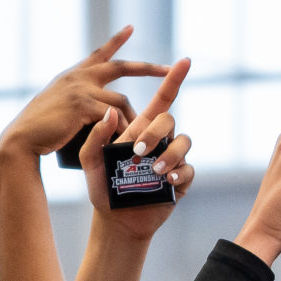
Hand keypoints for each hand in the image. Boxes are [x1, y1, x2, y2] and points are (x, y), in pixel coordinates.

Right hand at [0, 27, 172, 163]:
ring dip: (133, 118)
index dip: (116, 40)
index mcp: (73, 75)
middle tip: (169, 69)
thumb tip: (98, 110)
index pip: (99, 53)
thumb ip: (78, 102)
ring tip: (142, 134)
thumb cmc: (40, 131)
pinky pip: (113, 115)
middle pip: (120, 66)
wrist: (22, 139)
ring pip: (120, 100)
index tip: (131, 28)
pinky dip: (122, 128)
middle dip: (147, 68)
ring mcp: (80, 89)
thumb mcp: (60, 107)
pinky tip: (128, 138)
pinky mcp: (82, 105)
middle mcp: (78, 77)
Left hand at [81, 58, 194, 239]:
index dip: (173, 79)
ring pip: (183, 142)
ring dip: (170, 154)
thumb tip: (112, 111)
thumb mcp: (90, 161)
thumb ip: (96, 136)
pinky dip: (179, 172)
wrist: (115, 219)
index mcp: (141, 129)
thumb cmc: (103, 187)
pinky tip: (166, 181)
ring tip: (154, 171)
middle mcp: (161, 140)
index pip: (161, 99)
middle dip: (156, 131)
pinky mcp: (181, 180)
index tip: (184, 61)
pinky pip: (189, 168)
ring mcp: (173, 159)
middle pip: (169, 119)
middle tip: (137, 151)